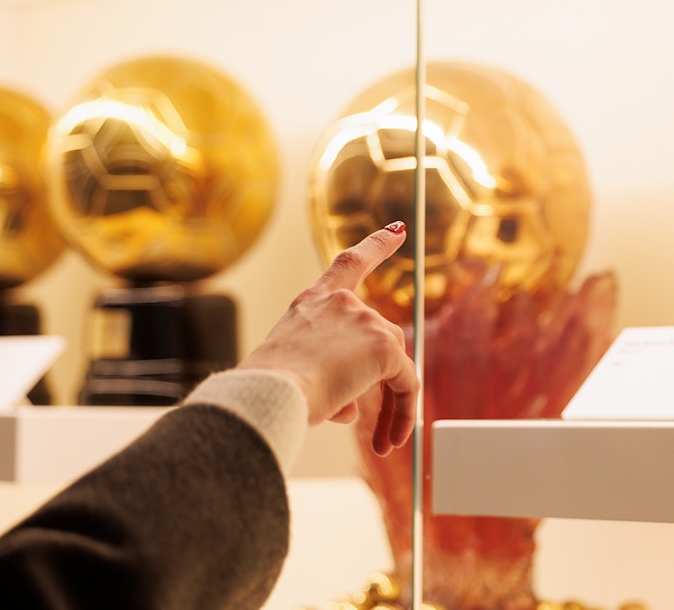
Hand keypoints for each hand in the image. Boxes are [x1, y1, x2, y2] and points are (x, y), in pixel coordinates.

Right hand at [238, 222, 418, 455]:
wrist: (268, 395)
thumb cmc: (267, 392)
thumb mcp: (294, 373)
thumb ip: (328, 376)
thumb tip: (352, 405)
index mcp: (311, 302)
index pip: (349, 264)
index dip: (378, 246)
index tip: (400, 230)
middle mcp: (340, 303)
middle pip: (380, 339)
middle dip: (379, 383)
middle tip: (376, 429)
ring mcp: (364, 320)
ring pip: (393, 366)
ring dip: (389, 406)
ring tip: (376, 441)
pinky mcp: (384, 345)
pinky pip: (407, 383)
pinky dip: (404, 413)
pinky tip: (391, 439)